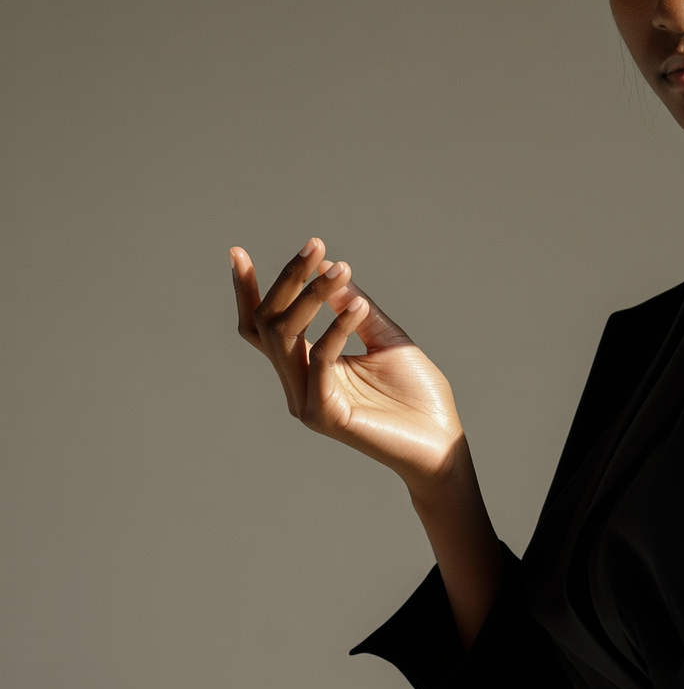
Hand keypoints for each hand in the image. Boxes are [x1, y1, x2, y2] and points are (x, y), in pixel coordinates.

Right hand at [230, 237, 463, 491]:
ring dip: (311, 295)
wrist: (443, 442)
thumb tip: (329, 269)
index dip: (246, 293)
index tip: (236, 253)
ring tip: (340, 268)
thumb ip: (354, 306)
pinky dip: (337, 327)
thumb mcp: (384, 338)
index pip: (262, 329)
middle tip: (315, 246)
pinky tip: (359, 307)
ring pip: (287, 337)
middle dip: (288, 280)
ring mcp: (307, 402)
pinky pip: (322, 360)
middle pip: (269, 325)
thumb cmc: (417, 395)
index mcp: (307, 368)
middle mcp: (298, 385)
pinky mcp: (324, 415)